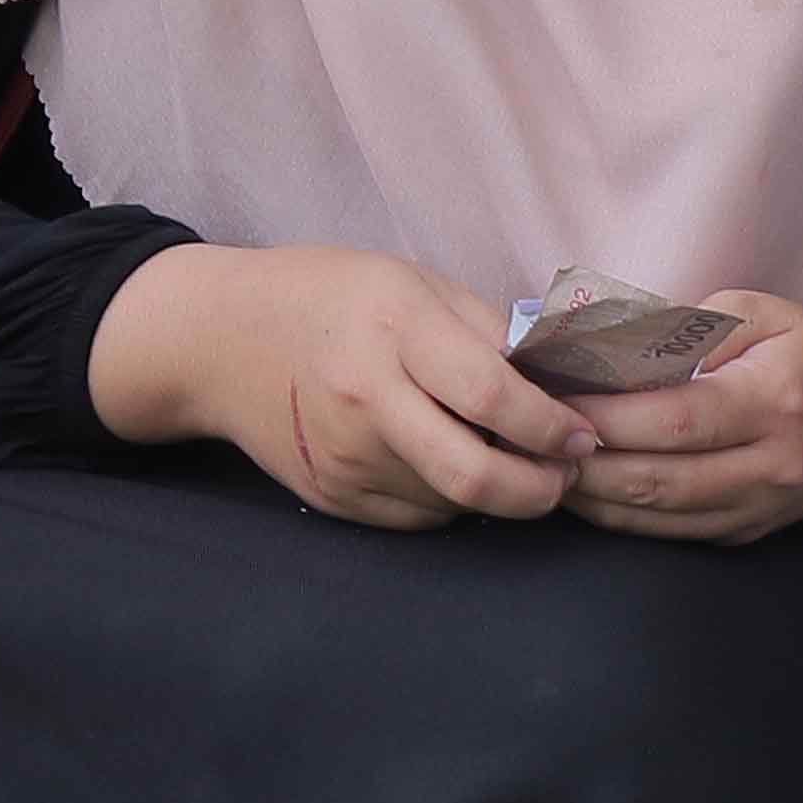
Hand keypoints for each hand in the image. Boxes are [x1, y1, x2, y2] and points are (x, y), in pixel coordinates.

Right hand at [91, 243, 584, 529]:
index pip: (493, 396)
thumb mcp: (414, 285)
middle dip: (541, 488)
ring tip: (511, 457)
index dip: (553, 426)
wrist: (219, 339)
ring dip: (499, 491)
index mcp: (395, 330)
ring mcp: (344, 457)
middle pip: (474, 475)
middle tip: (566, 473)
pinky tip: (449, 463)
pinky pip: (418, 517)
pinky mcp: (331, 496)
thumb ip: (489, 333)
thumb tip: (565, 381)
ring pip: (453, 502)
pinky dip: (451, 501)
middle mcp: (366, 399)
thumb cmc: (332, 298)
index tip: (583, 434)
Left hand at [551, 289, 802, 542]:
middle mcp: (770, 465)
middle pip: (658, 478)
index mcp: (775, 400)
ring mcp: (756, 509)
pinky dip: (614, 514)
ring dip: (587, 495)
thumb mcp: (760, 314)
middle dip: (582, 461)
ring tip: (539, 461)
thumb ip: (686, 329)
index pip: (676, 417)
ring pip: (655, 517)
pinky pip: (666, 533)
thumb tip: (608, 350)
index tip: (552, 395)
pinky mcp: (741, 534)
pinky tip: (577, 487)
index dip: (607, 414)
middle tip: (528, 434)